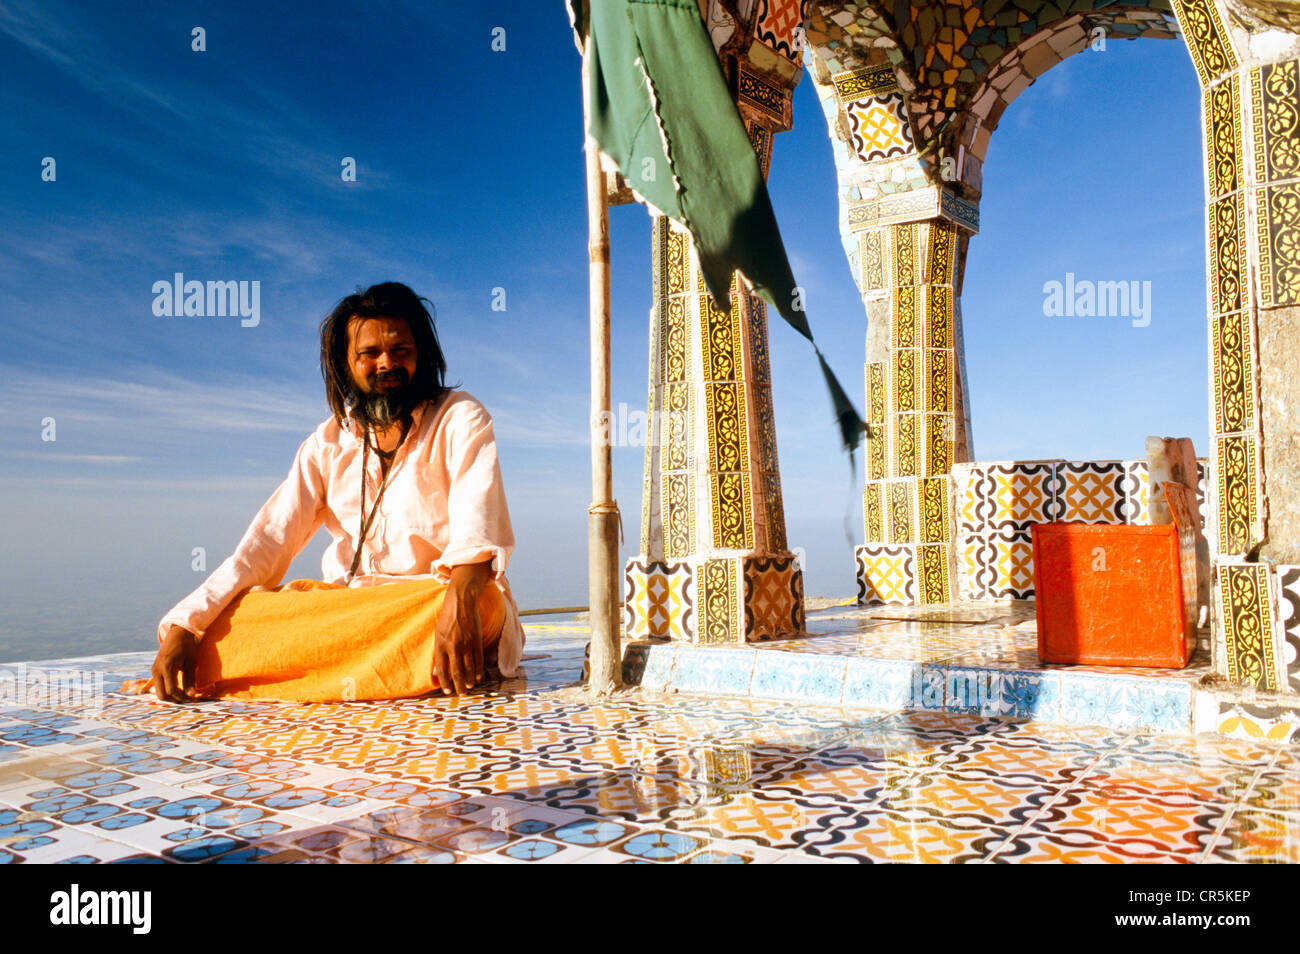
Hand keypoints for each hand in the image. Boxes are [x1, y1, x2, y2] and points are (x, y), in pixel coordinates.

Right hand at [152, 625, 197, 702]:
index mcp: (166, 667)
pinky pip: (159, 685)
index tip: (192, 699)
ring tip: (183, 695)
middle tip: (187, 700)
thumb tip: (191, 696)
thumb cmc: (187, 646)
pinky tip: (178, 689)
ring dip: (170, 696)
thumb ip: (190, 680)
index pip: (171, 690)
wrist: (178, 633)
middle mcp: (157, 670)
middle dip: (174, 700)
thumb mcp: (191, 662)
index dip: (182, 697)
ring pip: (158, 691)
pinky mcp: (154, 670)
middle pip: (162, 694)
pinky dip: (167, 690)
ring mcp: (154, 670)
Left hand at [433, 562, 491, 694]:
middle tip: (461, 694)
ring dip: (469, 680)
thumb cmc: (447, 617)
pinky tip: (478, 677)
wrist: (461, 601)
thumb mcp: (438, 633)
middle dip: (458, 685)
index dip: (445, 682)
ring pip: (468, 667)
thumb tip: (436, 670)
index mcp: (440, 644)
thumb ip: (438, 651)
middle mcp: (452, 646)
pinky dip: (478, 669)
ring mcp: (465, 643)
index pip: (442, 669)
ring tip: (470, 688)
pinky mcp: (476, 640)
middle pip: (456, 671)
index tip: (447, 691)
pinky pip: (478, 658)